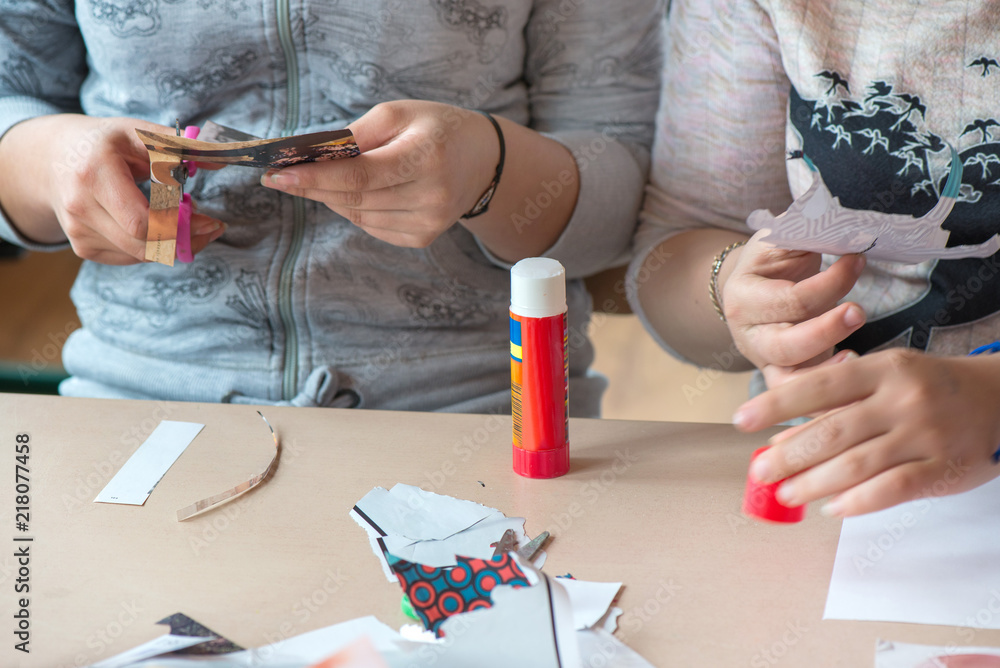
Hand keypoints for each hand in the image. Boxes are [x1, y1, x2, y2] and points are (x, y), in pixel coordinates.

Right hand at [0, 114, 224, 264]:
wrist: (52, 158)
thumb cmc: (104, 144)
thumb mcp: (140, 133)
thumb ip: (183, 146)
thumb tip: (224, 157)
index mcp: (94, 175)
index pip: (143, 223)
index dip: (182, 227)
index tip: (211, 220)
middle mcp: (81, 208)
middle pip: (145, 246)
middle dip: (186, 239)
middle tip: (212, 225)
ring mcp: (78, 233)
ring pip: (143, 255)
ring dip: (174, 244)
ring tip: (188, 220)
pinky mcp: (83, 248)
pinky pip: (132, 257)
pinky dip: (156, 247)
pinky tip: (163, 227)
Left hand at [260, 100, 499, 247]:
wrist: (481, 160)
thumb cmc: (435, 128)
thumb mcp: (398, 113)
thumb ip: (356, 134)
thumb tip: (309, 156)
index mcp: (426, 156)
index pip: (359, 175)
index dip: (315, 177)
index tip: (277, 175)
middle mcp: (432, 195)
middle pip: (354, 199)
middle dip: (312, 187)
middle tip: (279, 177)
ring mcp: (429, 222)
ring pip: (358, 216)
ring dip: (330, 198)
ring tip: (315, 180)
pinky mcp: (423, 237)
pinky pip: (372, 226)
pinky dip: (353, 210)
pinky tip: (351, 194)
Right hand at [722, 230, 867, 385]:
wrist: (752, 288)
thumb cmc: (773, 261)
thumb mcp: (782, 237)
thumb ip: (807, 228)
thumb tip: (846, 222)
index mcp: (743, 295)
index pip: (790, 298)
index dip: (830, 281)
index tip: (859, 258)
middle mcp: (747, 333)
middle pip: (785, 344)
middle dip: (825, 330)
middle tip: (859, 311)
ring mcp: (762, 359)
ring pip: (788, 379)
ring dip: (824, 371)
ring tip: (856, 359)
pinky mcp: (779, 377)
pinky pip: (797, 396)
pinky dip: (821, 397)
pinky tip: (849, 376)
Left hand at [734, 349, 999, 515]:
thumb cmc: (926, 387)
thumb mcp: (883, 376)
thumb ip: (835, 399)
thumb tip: (779, 434)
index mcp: (883, 369)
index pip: (819, 386)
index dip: (776, 404)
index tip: (742, 420)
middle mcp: (902, 400)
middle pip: (833, 431)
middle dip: (789, 455)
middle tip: (759, 471)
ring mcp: (924, 435)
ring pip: (857, 464)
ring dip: (814, 483)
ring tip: (786, 494)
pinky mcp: (943, 468)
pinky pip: (892, 489)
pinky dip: (857, 501)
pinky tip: (832, 508)